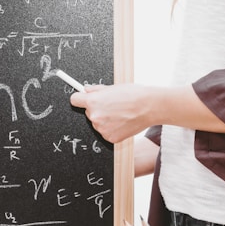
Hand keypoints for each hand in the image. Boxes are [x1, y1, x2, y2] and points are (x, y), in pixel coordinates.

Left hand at [70, 83, 224, 142]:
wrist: (150, 107)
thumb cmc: (134, 94)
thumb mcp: (112, 87)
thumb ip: (96, 90)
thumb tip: (85, 90)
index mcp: (93, 102)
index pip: (74, 100)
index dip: (79, 99)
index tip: (82, 99)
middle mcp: (95, 116)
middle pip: (88, 113)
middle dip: (96, 109)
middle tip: (112, 105)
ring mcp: (102, 129)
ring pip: (97, 123)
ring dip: (105, 119)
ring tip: (120, 113)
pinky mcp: (110, 138)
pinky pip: (106, 132)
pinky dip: (112, 128)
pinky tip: (122, 122)